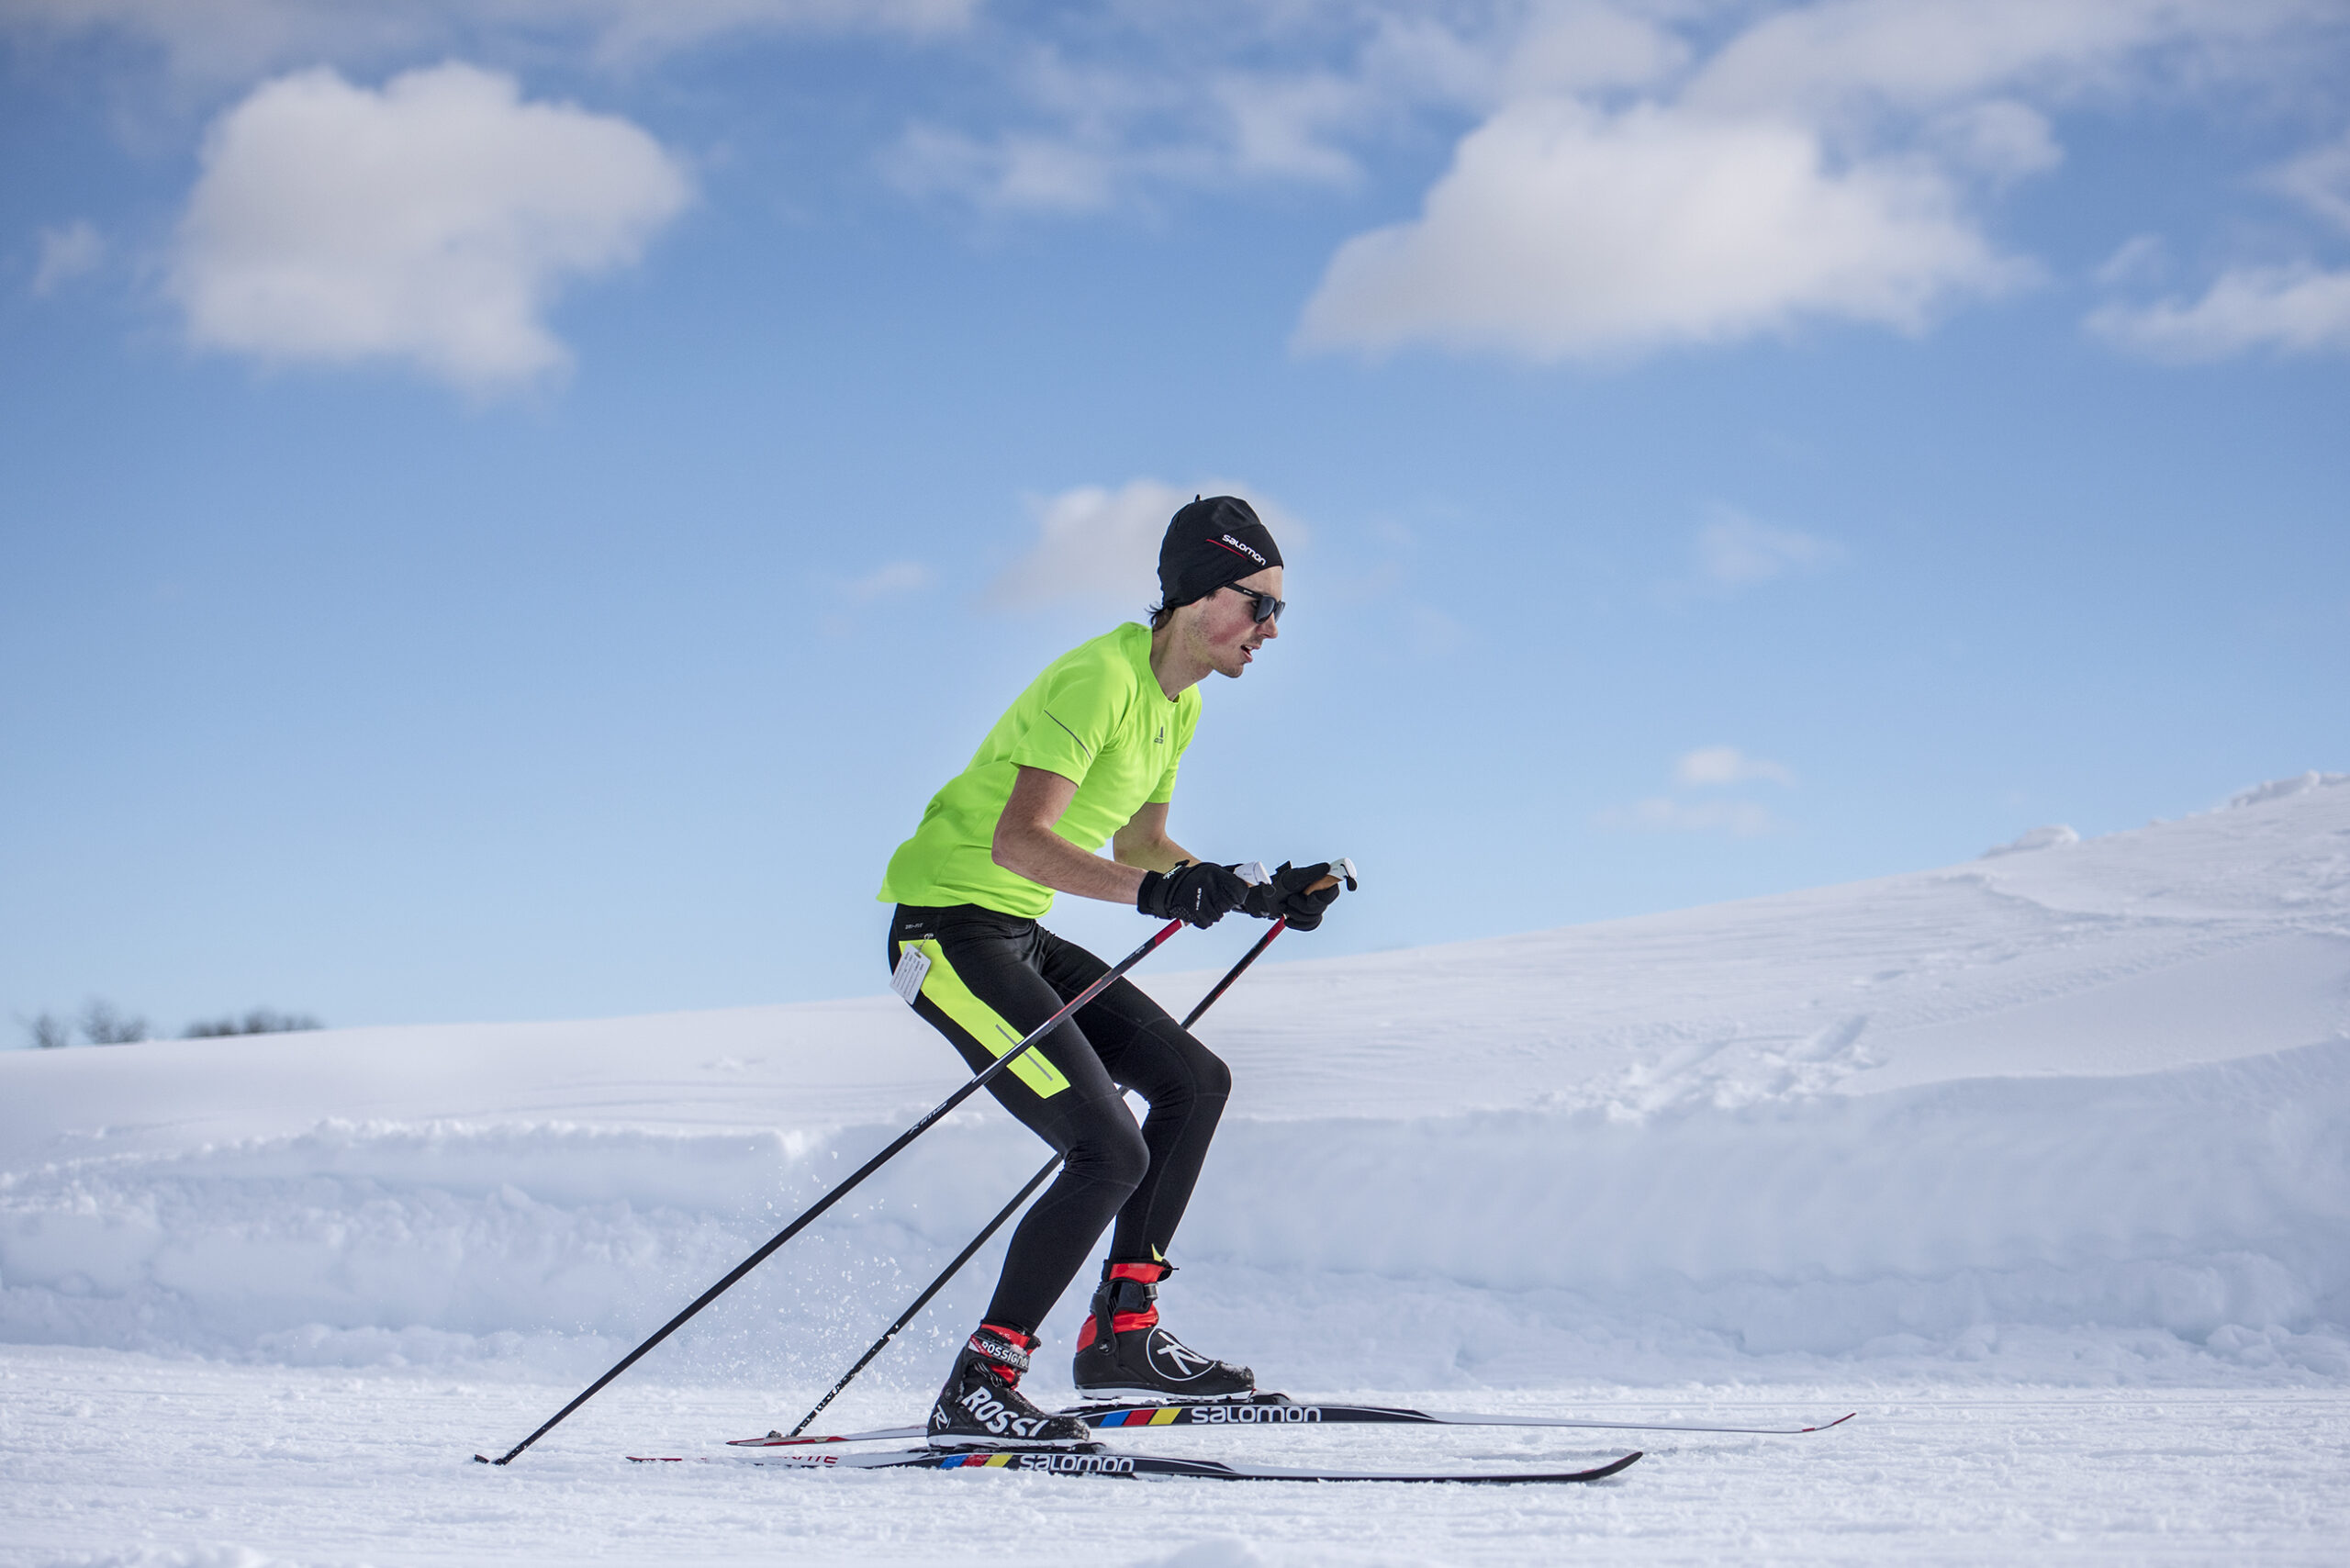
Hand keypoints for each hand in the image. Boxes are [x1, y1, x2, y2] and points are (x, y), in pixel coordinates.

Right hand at [1137, 861, 1251, 927]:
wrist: (1166, 889)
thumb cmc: (1192, 879)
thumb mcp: (1210, 871)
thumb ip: (1230, 876)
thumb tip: (1251, 881)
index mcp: (1215, 874)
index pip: (1240, 890)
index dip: (1239, 894)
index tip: (1235, 895)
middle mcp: (1209, 886)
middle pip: (1230, 904)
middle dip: (1225, 903)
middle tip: (1214, 897)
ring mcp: (1201, 901)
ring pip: (1220, 915)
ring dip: (1214, 911)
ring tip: (1203, 902)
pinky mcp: (1194, 913)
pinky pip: (1209, 922)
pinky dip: (1205, 918)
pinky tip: (1197, 909)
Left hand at [1241, 860, 1348, 930]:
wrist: (1267, 900)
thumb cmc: (1279, 885)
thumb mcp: (1292, 878)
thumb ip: (1310, 874)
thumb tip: (1327, 867)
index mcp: (1319, 879)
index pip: (1339, 878)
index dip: (1348, 879)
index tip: (1352, 886)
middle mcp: (1321, 892)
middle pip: (1324, 903)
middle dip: (1305, 905)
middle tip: (1292, 899)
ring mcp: (1317, 906)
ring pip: (1316, 916)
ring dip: (1297, 913)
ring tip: (1286, 906)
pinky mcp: (1311, 918)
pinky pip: (1311, 926)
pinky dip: (1298, 924)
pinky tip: (1288, 920)